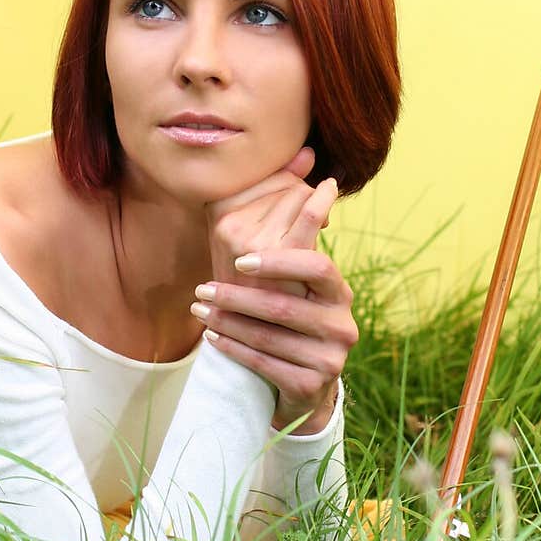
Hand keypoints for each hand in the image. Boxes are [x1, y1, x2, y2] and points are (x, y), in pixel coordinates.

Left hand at [198, 150, 357, 431]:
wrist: (306, 382)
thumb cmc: (294, 314)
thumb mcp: (296, 277)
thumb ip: (295, 224)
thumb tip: (303, 154)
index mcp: (338, 291)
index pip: (316, 268)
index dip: (281, 260)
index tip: (241, 257)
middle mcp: (342, 323)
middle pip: (287, 306)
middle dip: (240, 296)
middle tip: (203, 287)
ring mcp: (330, 358)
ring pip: (270, 338)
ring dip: (228, 322)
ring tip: (199, 308)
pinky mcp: (311, 385)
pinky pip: (265, 365)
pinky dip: (234, 350)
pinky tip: (211, 337)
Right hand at [204, 145, 331, 289]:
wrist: (251, 327)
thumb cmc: (257, 274)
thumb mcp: (256, 227)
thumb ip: (278, 186)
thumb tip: (308, 152)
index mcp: (215, 210)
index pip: (262, 173)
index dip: (284, 181)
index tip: (291, 197)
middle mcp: (228, 224)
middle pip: (284, 184)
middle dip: (301, 194)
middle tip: (305, 221)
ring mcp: (250, 240)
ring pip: (299, 195)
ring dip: (312, 204)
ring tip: (315, 227)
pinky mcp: (277, 256)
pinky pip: (309, 212)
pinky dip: (324, 197)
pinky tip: (331, 190)